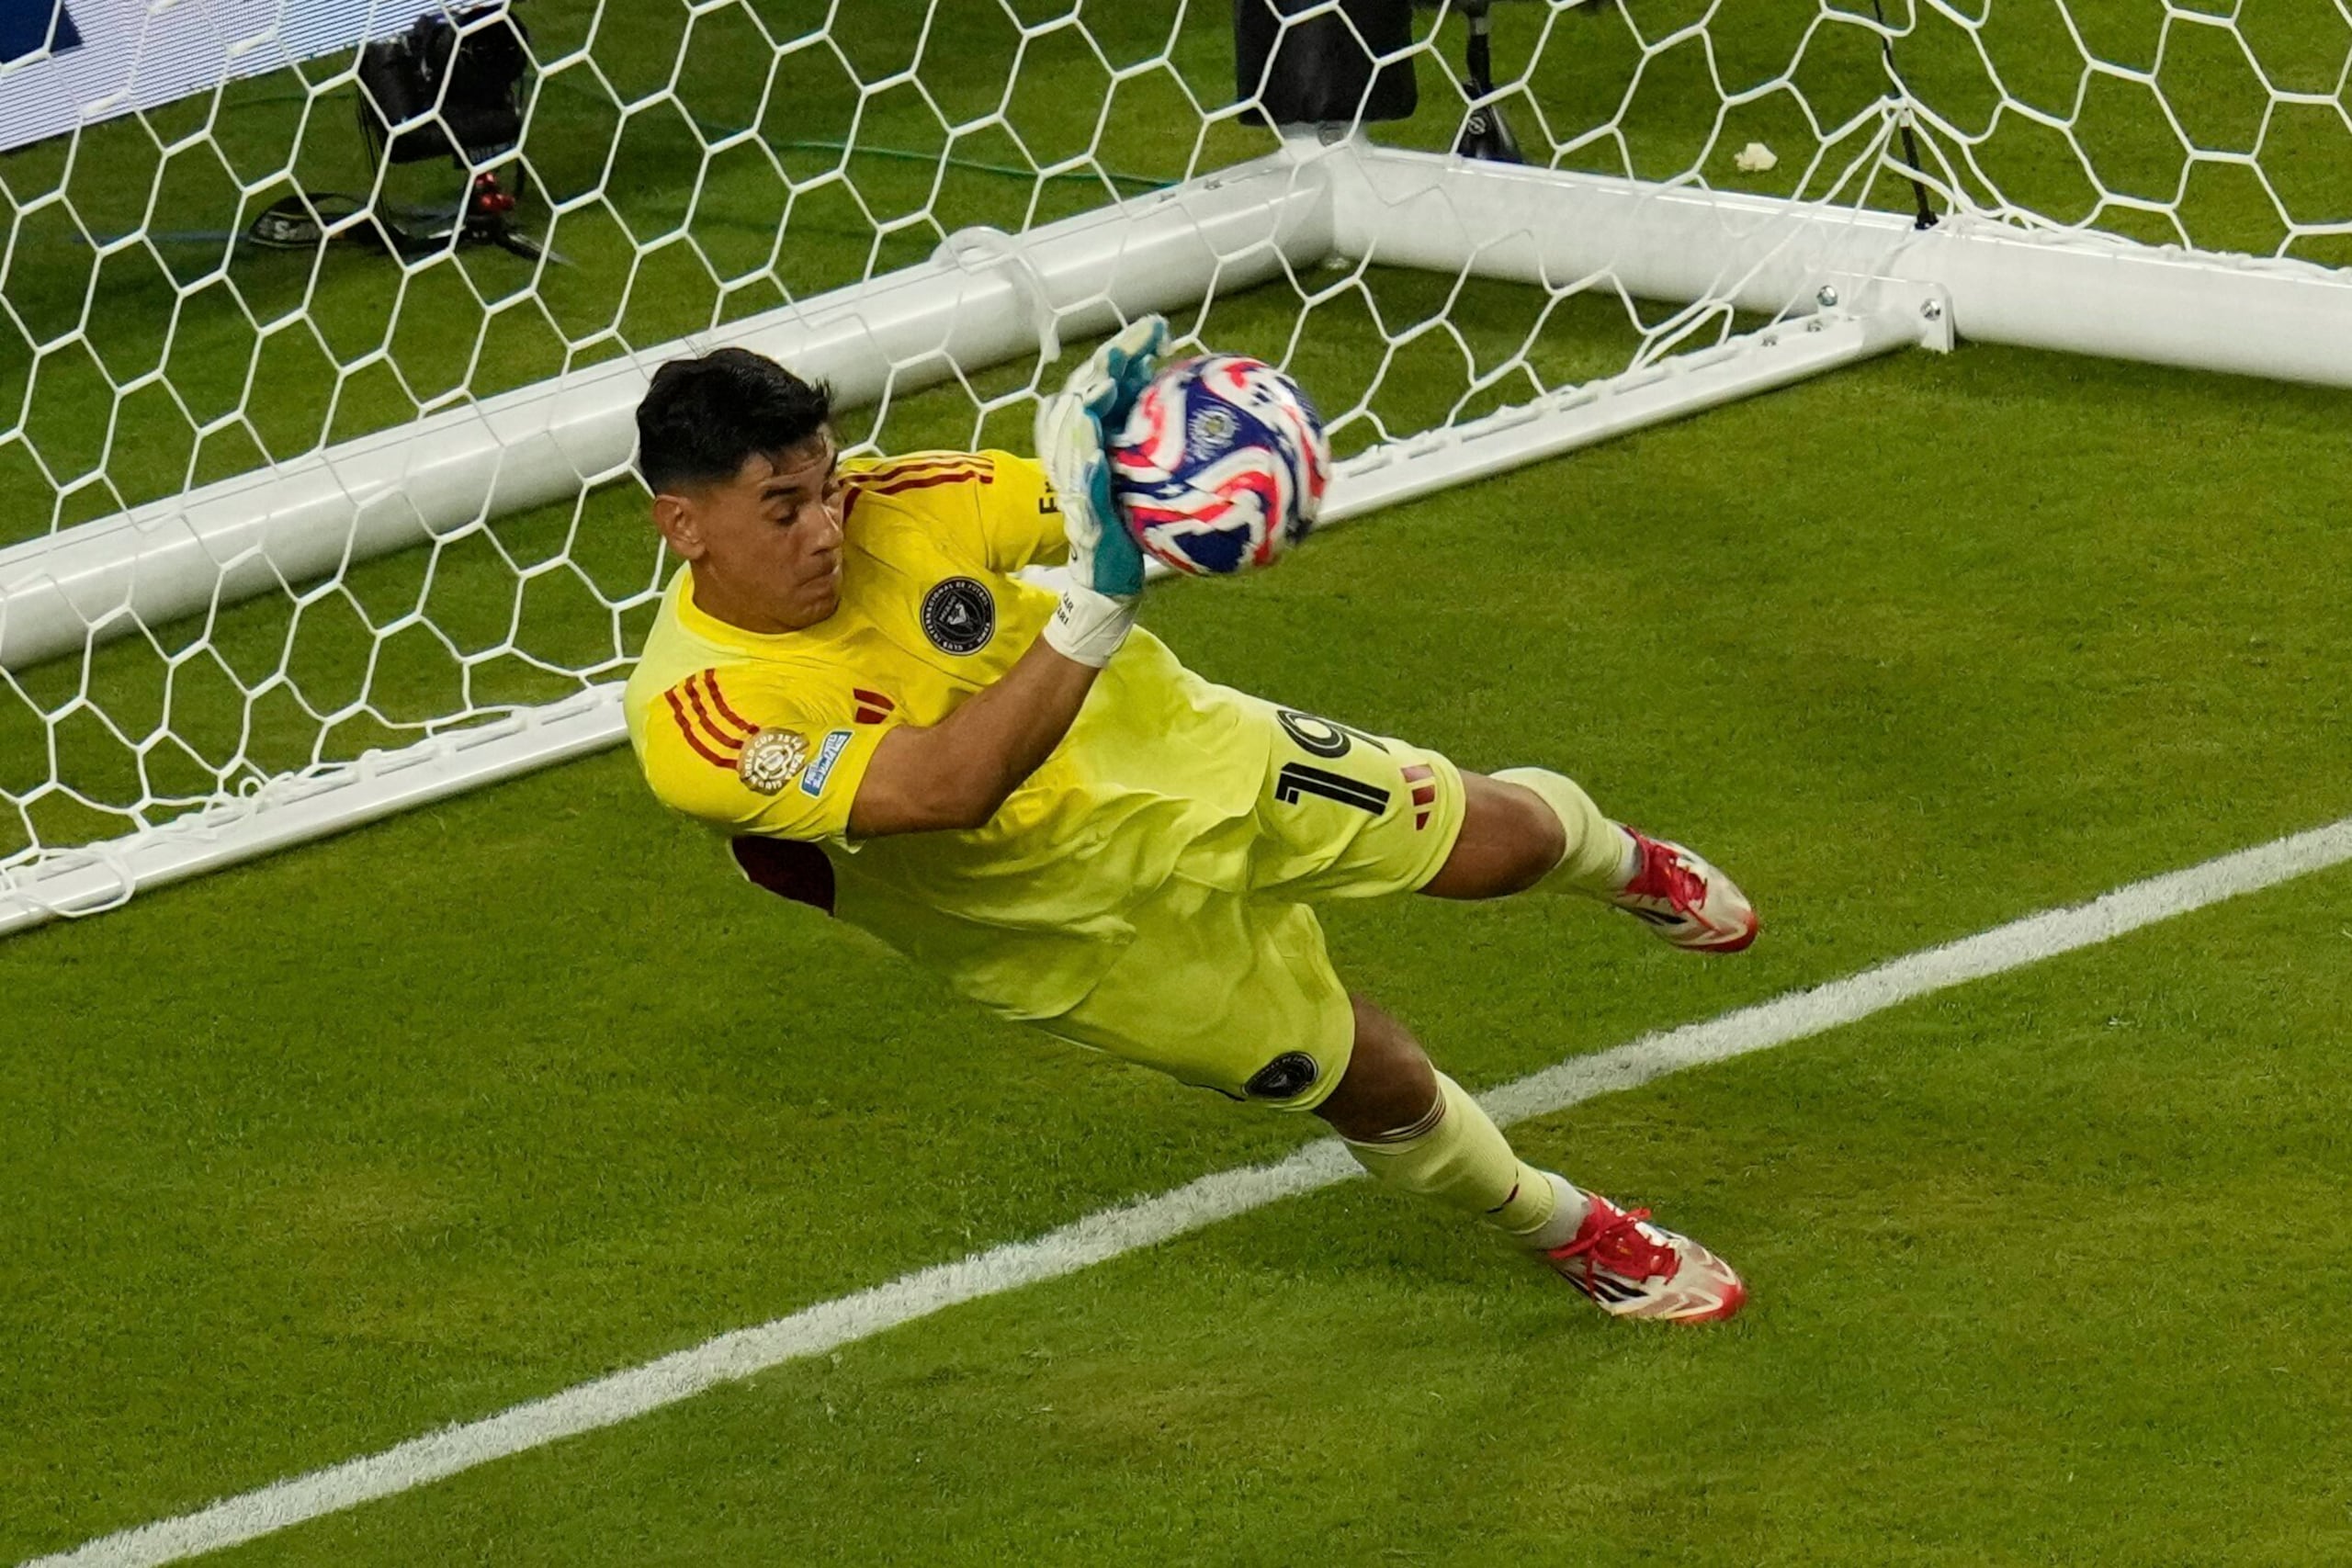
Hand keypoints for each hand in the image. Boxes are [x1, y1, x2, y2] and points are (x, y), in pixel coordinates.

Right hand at [1035, 315, 1166, 599]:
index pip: (1107, 380)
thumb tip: (1233, 413)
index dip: (1128, 352)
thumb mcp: (1162, 479)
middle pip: (1082, 395)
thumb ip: (1180, 445)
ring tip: (1105, 386)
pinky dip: (1086, 472)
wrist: (1113, 576)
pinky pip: (1078, 490)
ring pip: (1069, 434)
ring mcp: (1073, 481)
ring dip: (1086, 409)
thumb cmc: (1142, 524)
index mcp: (1098, 436)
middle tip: (1129, 347)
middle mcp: (1079, 451)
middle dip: (1104, 367)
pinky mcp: (1078, 516)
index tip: (1160, 328)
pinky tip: (1098, 459)